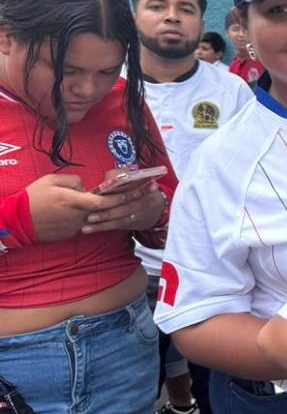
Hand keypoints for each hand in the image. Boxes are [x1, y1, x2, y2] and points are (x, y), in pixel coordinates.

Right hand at [25, 173, 140, 241]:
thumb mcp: (50, 181)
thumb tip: (85, 185)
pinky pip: (88, 225)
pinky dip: (99, 220)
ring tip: (131, 205)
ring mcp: (75, 227)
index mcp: (72, 201)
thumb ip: (72, 180)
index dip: (119, 197)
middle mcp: (77, 216)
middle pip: (106, 211)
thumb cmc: (32, 197)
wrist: (17, 221)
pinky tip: (109, 214)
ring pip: (99, 219)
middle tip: (142, 196)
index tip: (132, 191)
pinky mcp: (71, 233)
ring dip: (115, 212)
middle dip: (126, 203)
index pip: (102, 201)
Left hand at [80, 184, 165, 234]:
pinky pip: (117, 226)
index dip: (120, 191)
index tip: (104, 194)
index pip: (132, 189)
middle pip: (124, 207)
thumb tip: (111, 177)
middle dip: (107, 213)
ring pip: (120, 219)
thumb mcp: (135, 178)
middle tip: (90, 216)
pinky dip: (103, 227)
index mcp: (144, 185)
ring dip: (102, 223)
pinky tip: (89, 229)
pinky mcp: (133, 223)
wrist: (155, 208)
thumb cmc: (138, 189)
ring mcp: (139, 213)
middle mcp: (142, 200)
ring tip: (86, 226)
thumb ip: (122, 175)